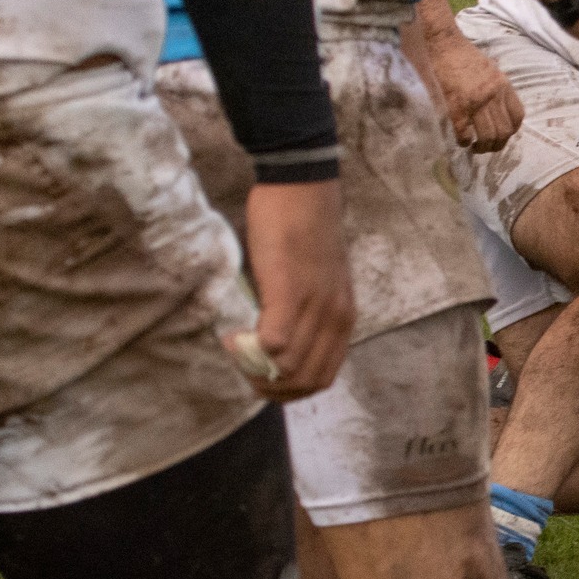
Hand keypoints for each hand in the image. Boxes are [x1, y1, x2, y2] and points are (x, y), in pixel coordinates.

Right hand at [230, 179, 351, 401]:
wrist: (302, 188)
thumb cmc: (303, 232)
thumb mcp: (317, 283)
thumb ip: (305, 316)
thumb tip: (276, 348)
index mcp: (344, 317)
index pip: (322, 377)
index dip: (289, 389)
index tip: (262, 375)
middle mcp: (336, 317)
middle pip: (306, 381)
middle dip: (270, 388)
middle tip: (244, 368)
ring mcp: (315, 306)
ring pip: (289, 368)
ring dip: (256, 369)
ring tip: (236, 347)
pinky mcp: (290, 291)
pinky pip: (274, 342)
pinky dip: (250, 349)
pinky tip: (235, 335)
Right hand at [429, 33, 523, 151]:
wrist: (446, 45)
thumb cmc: (466, 55)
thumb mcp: (491, 69)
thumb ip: (497, 87)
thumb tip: (498, 104)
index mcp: (504, 85)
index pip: (517, 116)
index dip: (512, 131)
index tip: (503, 136)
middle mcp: (494, 95)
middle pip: (504, 130)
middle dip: (497, 145)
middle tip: (487, 148)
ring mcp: (476, 101)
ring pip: (488, 135)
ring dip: (482, 147)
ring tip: (475, 148)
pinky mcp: (457, 105)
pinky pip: (465, 132)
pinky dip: (464, 141)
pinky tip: (461, 142)